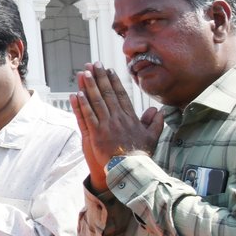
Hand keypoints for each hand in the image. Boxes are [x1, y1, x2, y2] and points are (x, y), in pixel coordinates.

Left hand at [73, 64, 162, 190]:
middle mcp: (119, 119)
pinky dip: (82, 105)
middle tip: (94, 64)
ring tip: (83, 73)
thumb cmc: (141, 155)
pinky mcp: (96, 134)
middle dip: (100, 78)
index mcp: (131, 118)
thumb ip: (155, 123)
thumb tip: (158, 110)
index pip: (121, 95)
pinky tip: (76, 93)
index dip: (114, 82)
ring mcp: (107, 126)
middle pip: (108, 94)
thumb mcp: (152, 137)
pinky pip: (88, 116)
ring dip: (89, 86)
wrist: (132, 171)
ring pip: (96, 102)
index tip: (109, 70)